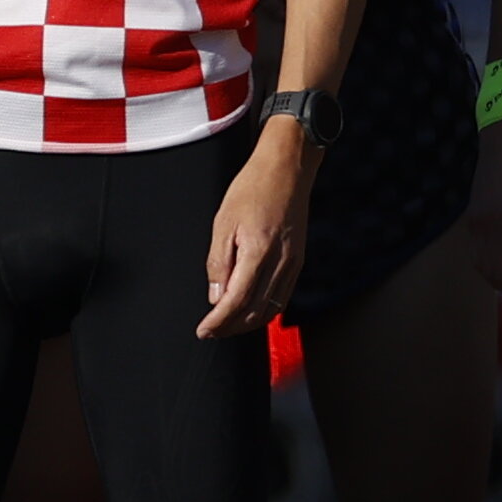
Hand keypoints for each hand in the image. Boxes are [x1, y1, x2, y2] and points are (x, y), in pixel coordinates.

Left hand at [199, 112, 313, 338]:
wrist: (287, 170)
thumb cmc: (252, 190)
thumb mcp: (223, 223)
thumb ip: (218, 262)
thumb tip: (216, 297)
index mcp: (258, 251)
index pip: (237, 301)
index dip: (218, 321)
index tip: (202, 330)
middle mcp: (281, 262)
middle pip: (256, 312)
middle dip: (231, 327)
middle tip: (210, 331)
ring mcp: (293, 263)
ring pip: (272, 308)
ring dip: (248, 323)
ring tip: (226, 325)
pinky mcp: (298, 260)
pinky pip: (283, 296)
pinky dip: (265, 310)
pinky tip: (249, 309)